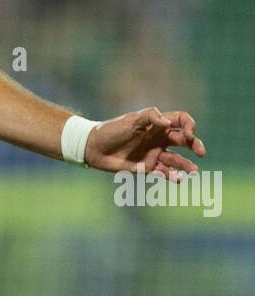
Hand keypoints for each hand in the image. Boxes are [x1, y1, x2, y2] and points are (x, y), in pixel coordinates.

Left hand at [84, 107, 203, 179]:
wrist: (94, 148)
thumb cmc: (112, 130)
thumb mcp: (131, 119)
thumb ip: (151, 116)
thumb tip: (168, 123)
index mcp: (157, 125)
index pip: (181, 121)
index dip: (189, 125)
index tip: (189, 132)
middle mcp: (158, 139)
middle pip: (183, 141)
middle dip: (195, 145)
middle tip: (201, 152)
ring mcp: (153, 154)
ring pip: (175, 160)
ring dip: (185, 165)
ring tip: (193, 172)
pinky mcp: (145, 168)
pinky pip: (162, 173)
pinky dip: (170, 176)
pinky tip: (176, 179)